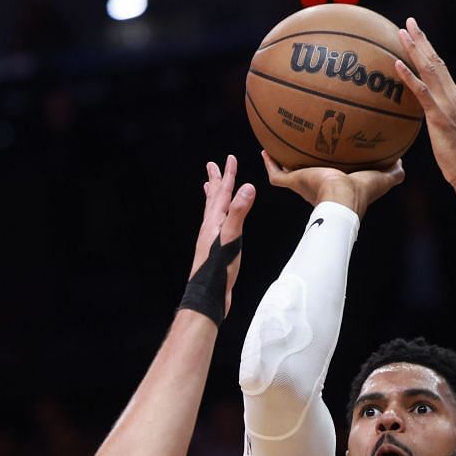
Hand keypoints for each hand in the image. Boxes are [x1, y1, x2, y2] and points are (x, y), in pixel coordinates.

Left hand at [189, 155, 257, 316]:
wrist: (208, 296)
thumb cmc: (218, 269)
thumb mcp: (231, 237)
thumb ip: (239, 213)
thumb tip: (247, 187)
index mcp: (214, 222)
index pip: (222, 193)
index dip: (228, 176)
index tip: (229, 159)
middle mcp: (210, 228)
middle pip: (213, 199)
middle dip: (216, 182)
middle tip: (213, 165)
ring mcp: (211, 240)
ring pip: (213, 212)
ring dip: (214, 198)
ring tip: (211, 188)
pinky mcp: (215, 251)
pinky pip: (217, 226)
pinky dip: (219, 217)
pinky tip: (221, 223)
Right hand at [259, 151, 404, 218]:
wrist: (342, 196)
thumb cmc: (362, 190)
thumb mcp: (383, 178)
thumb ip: (394, 172)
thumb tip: (402, 161)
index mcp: (337, 188)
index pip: (333, 180)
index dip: (332, 172)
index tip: (332, 161)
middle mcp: (318, 188)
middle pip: (309, 176)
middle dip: (306, 166)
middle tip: (302, 150)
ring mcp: (303, 185)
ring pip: (290, 174)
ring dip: (284, 163)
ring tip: (279, 147)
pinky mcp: (293, 182)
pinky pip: (276, 174)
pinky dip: (270, 163)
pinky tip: (265, 149)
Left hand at [393, 18, 455, 189]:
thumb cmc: (455, 156)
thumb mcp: (445, 131)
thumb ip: (435, 115)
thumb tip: (420, 112)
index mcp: (454, 96)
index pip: (440, 67)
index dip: (429, 48)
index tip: (417, 33)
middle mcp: (452, 95)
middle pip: (435, 61)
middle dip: (422, 39)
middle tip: (408, 22)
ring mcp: (447, 104)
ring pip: (429, 70)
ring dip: (415, 49)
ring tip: (401, 33)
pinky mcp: (439, 116)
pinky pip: (422, 92)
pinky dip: (409, 76)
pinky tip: (397, 64)